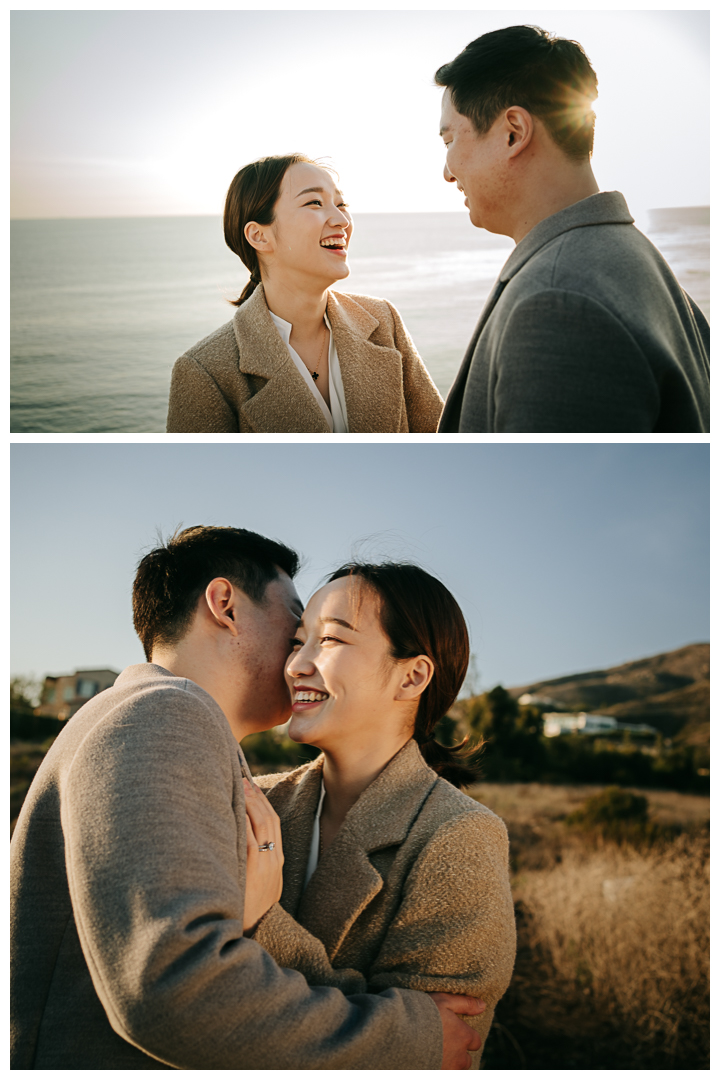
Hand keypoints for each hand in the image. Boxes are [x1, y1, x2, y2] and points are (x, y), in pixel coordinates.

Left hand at [243, 778, 284, 933]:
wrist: (248, 937)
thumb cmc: (244, 912)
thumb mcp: (256, 889)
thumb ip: (252, 866)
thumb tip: (237, 844)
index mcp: (277, 863)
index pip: (273, 824)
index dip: (263, 804)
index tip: (251, 788)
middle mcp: (275, 860)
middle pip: (270, 819)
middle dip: (257, 797)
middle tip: (243, 779)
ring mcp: (267, 863)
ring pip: (263, 822)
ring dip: (251, 801)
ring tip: (239, 785)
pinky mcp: (255, 867)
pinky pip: (252, 835)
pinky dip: (246, 817)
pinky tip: (236, 806)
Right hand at [428, 992, 484, 1069]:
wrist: (400, 1033)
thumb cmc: (424, 1013)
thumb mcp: (445, 1000)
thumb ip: (465, 1003)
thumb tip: (483, 1005)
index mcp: (464, 1037)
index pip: (476, 1041)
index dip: (468, 1036)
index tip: (457, 1031)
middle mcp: (459, 1056)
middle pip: (466, 1060)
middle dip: (460, 1053)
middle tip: (446, 1043)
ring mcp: (447, 1068)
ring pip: (454, 1069)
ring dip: (450, 1062)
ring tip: (437, 1052)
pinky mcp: (434, 1073)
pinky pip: (442, 1072)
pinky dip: (438, 1066)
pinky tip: (427, 1058)